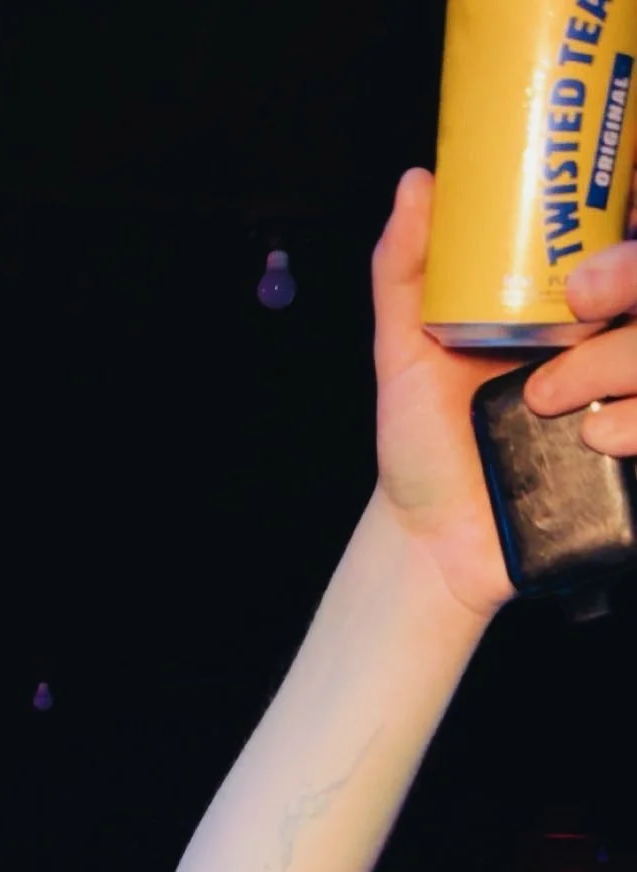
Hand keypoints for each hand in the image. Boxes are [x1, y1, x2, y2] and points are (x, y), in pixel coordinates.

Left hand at [370, 171, 636, 621]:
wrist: (433, 543)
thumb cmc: (423, 445)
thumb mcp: (404, 353)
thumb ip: (404, 272)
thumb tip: (419, 182)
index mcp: (566, 303)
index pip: (623, 241)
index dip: (631, 208)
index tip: (625, 190)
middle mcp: (608, 343)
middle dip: (632, 277)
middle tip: (583, 299)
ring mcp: (626, 399)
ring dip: (623, 360)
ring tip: (547, 401)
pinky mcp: (631, 457)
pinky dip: (635, 424)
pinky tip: (594, 441)